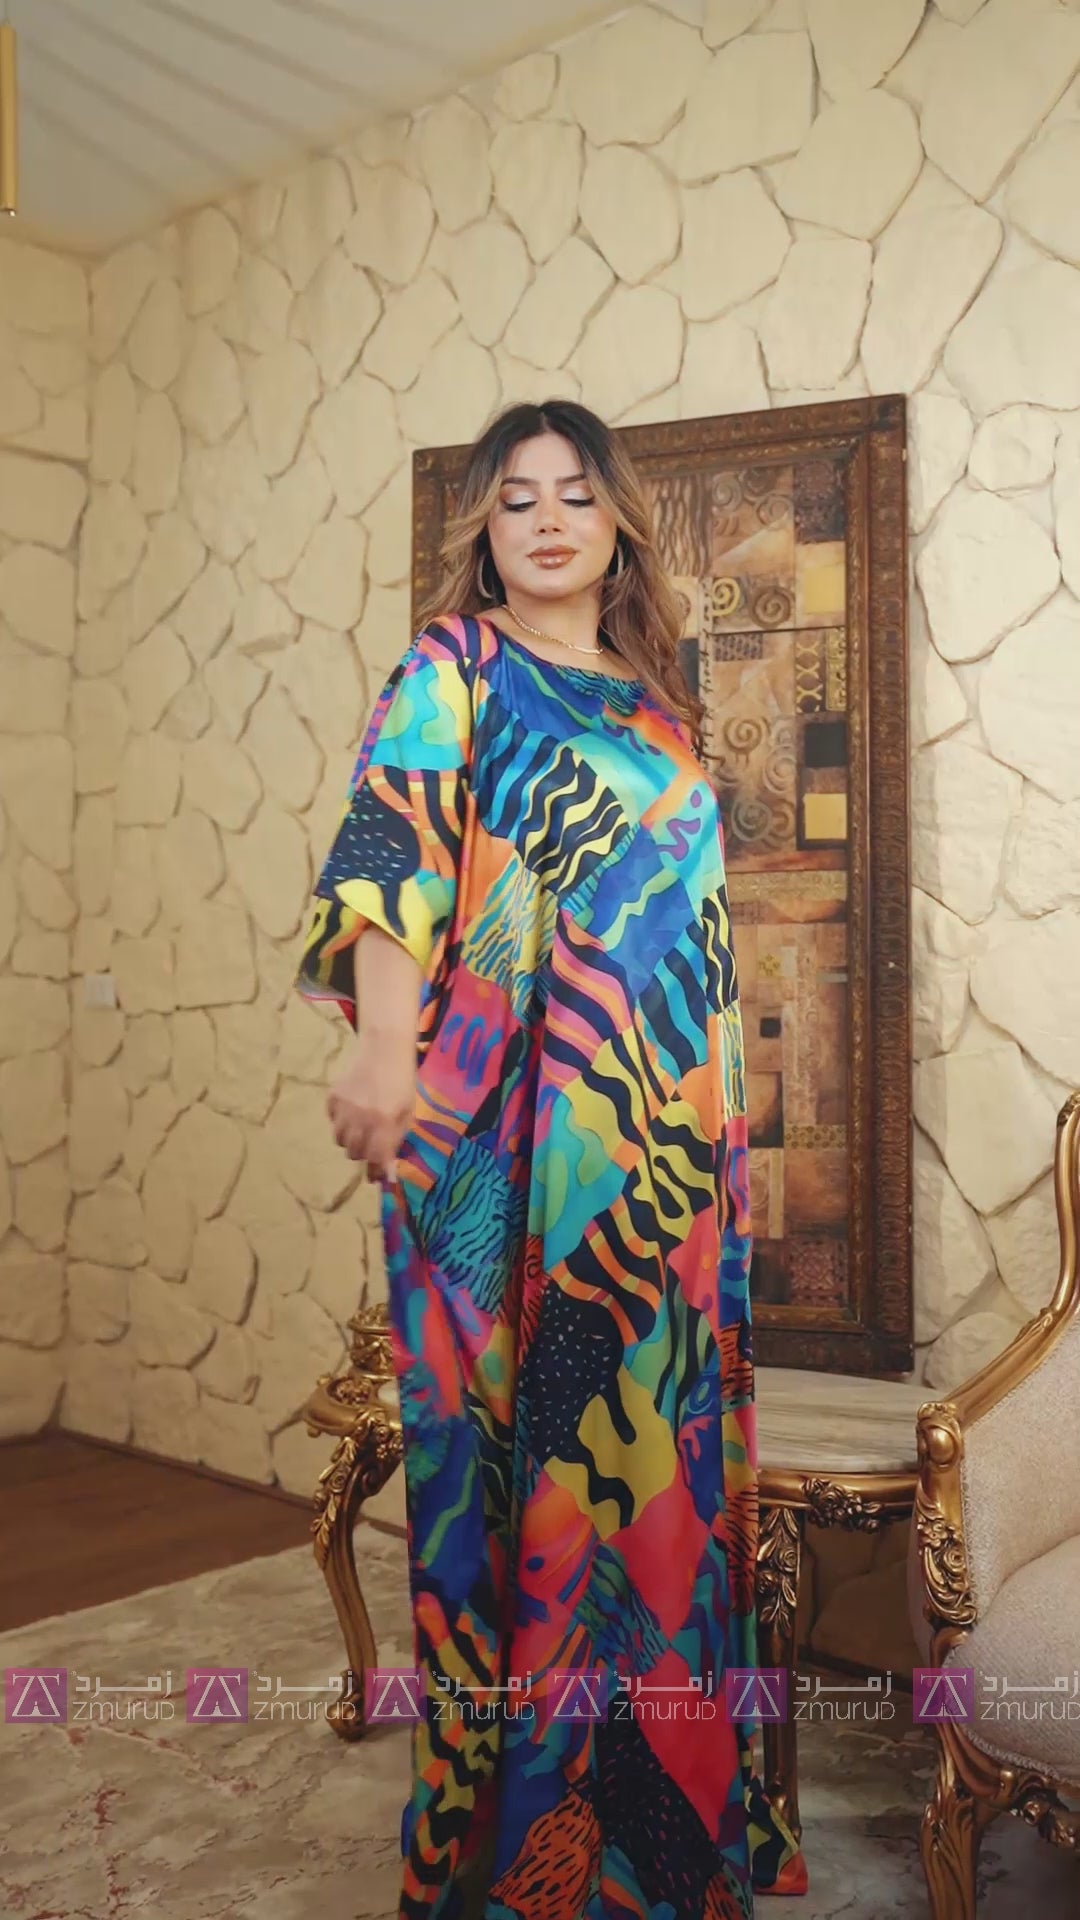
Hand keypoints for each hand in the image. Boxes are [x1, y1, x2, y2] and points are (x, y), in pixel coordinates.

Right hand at [326, 1030, 415, 1180]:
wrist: (384, 1050)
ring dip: (351, 1140)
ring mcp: (344, 1107)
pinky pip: (332, 1121)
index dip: (375, 1171)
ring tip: (362, 1127)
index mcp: (384, 1122)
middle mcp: (361, 1118)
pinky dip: (341, 1121)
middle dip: (364, 1153)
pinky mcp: (332, 1097)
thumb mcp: (407, 1114)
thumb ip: (396, 1142)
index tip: (377, 1176)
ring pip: (339, 1140)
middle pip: (354, 1153)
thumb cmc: (402, 1084)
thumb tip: (388, 1172)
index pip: (374, 1158)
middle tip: (373, 1143)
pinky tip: (352, 1110)